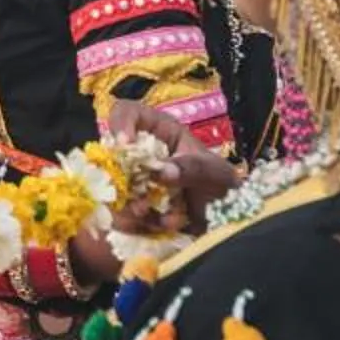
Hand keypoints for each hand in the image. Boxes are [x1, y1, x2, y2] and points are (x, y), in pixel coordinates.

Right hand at [107, 102, 240, 238]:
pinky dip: (138, 224)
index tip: (124, 145)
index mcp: (159, 132)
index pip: (127, 112)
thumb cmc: (222, 184)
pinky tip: (164, 226)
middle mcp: (140, 154)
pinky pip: (120, 215)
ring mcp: (134, 181)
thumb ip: (191, 168)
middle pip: (111, 155)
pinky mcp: (134, 207)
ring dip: (129, 206)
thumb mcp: (214, 172)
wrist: (228, 220)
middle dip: (121, 179)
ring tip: (154, 217)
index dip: (120, 124)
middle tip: (138, 198)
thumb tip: (160, 172)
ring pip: (112, 188)